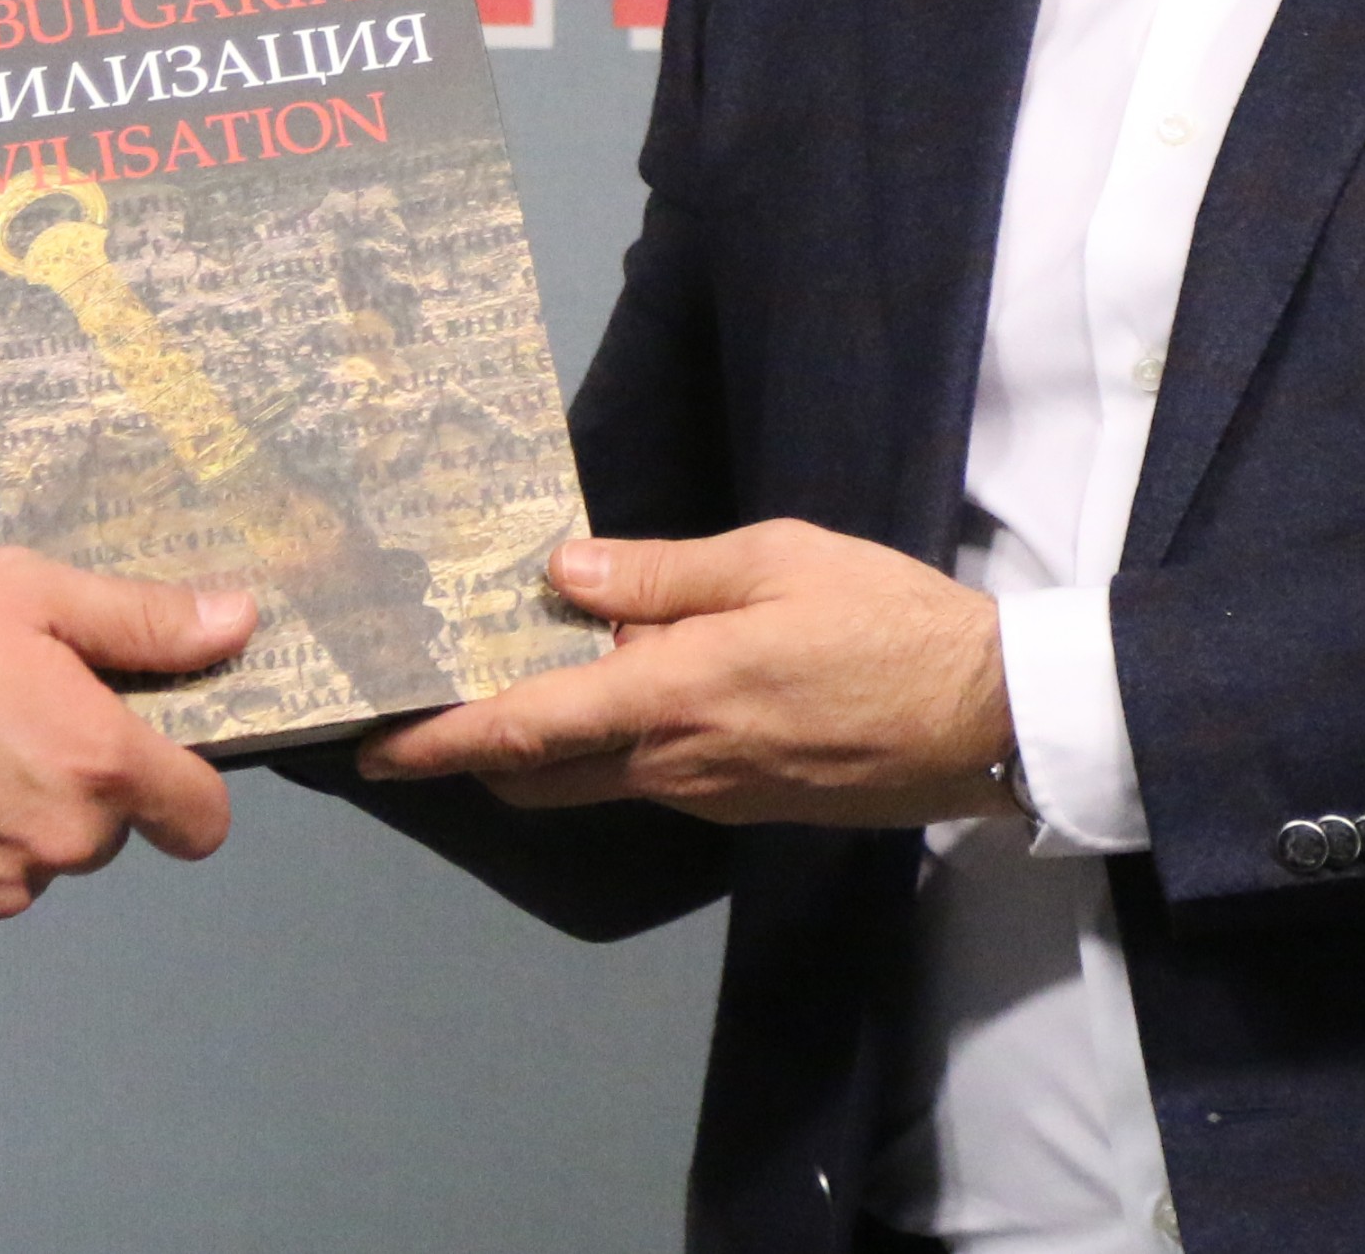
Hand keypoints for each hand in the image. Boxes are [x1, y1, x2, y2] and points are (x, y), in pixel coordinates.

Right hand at [0, 548, 254, 947]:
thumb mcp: (20, 590)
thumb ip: (139, 618)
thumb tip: (243, 621)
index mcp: (98, 763)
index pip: (202, 819)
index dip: (184, 791)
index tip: (149, 763)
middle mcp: (59, 845)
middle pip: (103, 831)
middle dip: (69, 786)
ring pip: (31, 864)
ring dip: (4, 825)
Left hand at [359, 523, 1013, 826]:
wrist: (992, 717)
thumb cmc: (888, 622)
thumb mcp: (774, 561)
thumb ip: (661, 574)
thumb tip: (561, 574)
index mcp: (673, 699)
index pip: (525, 734)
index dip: (439, 744)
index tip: (372, 747)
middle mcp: (676, 765)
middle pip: (540, 776)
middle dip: (471, 751)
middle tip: (425, 698)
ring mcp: (712, 795)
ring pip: (594, 779)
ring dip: (545, 744)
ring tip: (518, 673)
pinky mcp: (746, 804)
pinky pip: (651, 777)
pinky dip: (611, 744)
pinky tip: (622, 686)